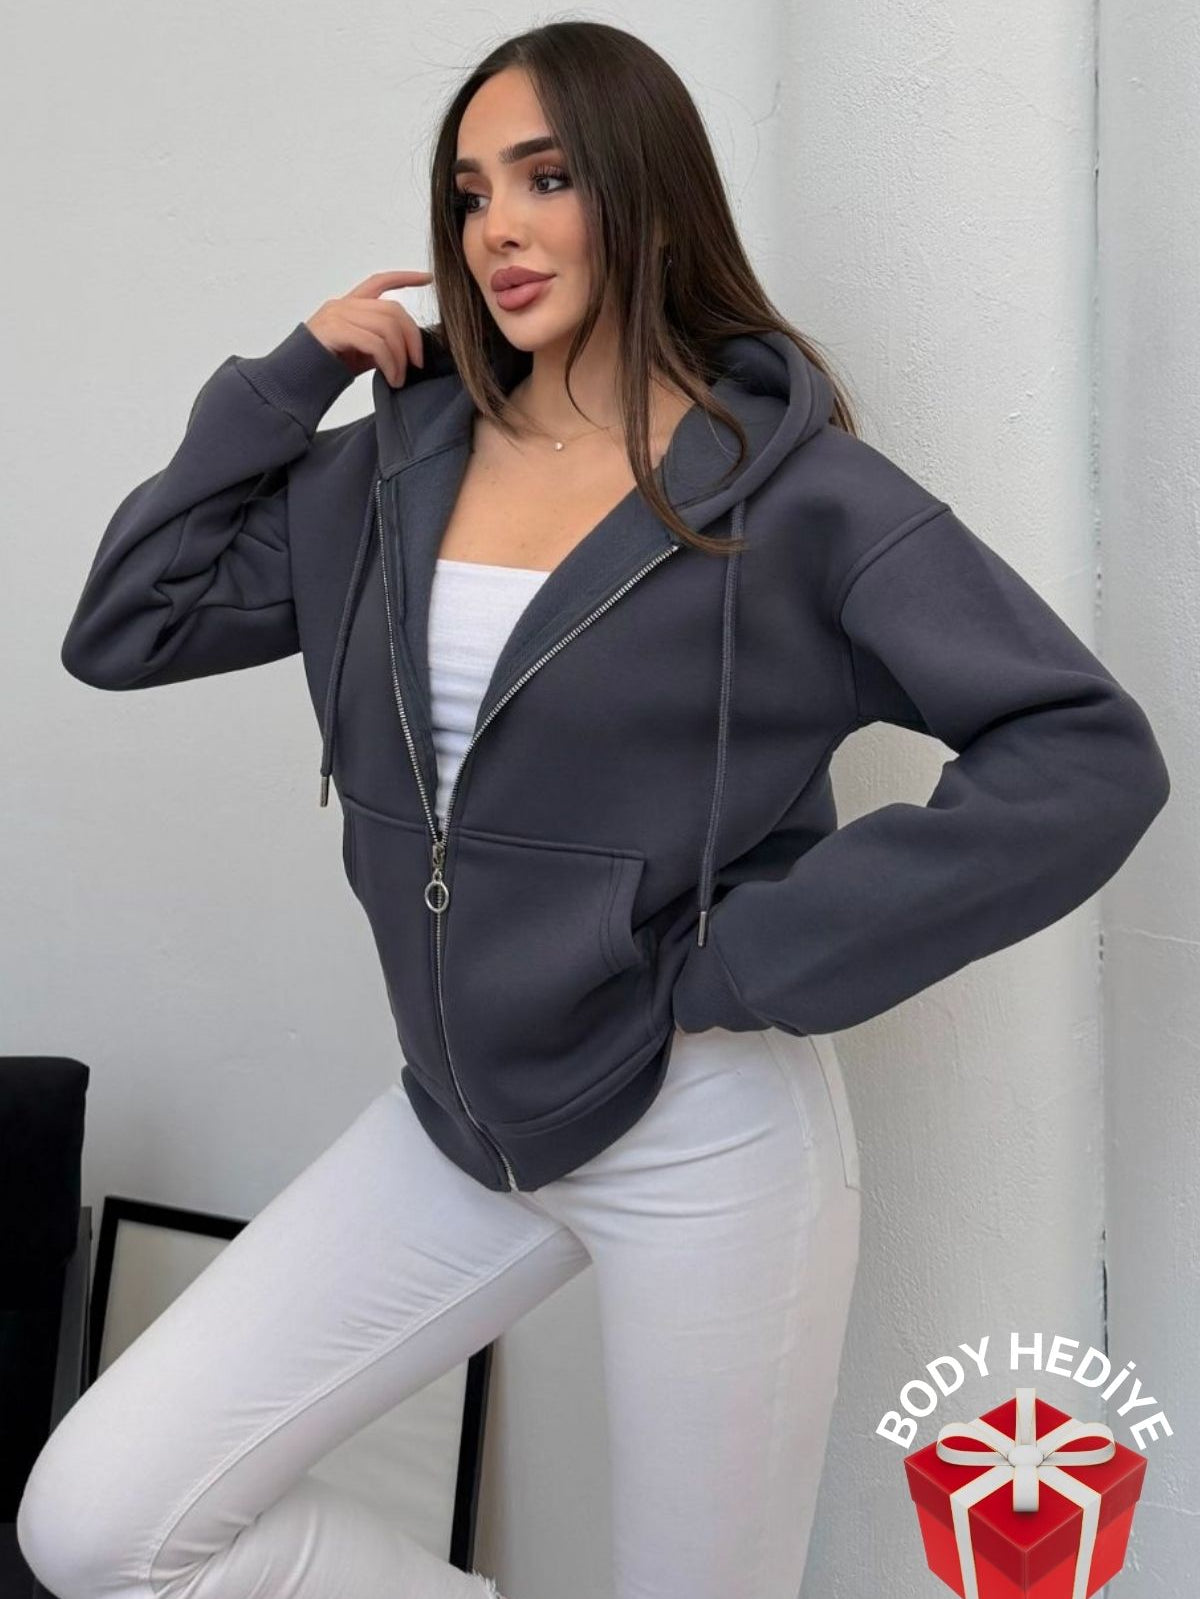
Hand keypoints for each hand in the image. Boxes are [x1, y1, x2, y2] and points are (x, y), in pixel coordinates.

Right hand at [305, 269, 433, 387]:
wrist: (293, 381)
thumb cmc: (325, 369)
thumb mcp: (359, 353)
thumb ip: (380, 344)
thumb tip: (409, 351)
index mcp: (349, 305)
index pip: (380, 281)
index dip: (404, 277)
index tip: (427, 278)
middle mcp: (343, 305)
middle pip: (392, 309)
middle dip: (412, 337)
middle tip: (417, 364)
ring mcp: (338, 316)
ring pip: (387, 327)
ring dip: (400, 357)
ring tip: (400, 378)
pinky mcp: (335, 331)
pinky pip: (375, 343)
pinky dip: (390, 363)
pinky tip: (391, 378)